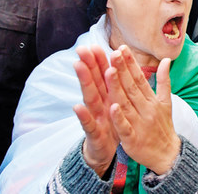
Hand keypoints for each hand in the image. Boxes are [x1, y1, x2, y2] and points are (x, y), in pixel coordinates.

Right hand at [73, 46, 118, 176]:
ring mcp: (95, 117)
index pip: (104, 76)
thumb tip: (120, 67)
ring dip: (85, 82)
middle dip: (88, 65)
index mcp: (108, 96)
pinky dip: (83, 116)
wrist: (107, 152)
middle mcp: (99, 104)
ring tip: (79, 66)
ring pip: (89, 97)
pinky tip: (76, 107)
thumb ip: (118, 87)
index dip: (100, 61)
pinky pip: (88, 124)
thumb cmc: (113, 125)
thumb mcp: (118, 105)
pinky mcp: (94, 133)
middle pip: (94, 82)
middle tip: (82, 48)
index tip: (96, 45)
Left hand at [106, 46, 179, 174]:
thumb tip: (166, 60)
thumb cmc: (163, 126)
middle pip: (131, 87)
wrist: (168, 155)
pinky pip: (125, 127)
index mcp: (151, 99)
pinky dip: (119, 118)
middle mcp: (146, 109)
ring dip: (117, 88)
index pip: (139, 78)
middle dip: (122, 70)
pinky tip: (112, 107)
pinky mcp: (133, 139)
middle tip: (113, 53)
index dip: (130, 64)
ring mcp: (139, 123)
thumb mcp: (166, 102)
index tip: (122, 48)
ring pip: (126, 104)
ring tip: (109, 71)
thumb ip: (164, 80)